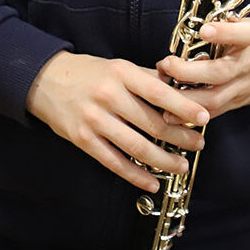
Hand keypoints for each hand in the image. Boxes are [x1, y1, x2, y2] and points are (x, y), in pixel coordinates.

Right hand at [25, 51, 209, 191]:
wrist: (44, 80)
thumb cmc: (89, 73)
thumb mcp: (120, 67)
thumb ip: (149, 78)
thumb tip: (182, 87)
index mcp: (122, 74)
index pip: (159, 92)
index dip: (184, 106)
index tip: (205, 116)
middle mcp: (109, 97)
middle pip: (152, 123)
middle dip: (180, 137)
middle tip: (199, 144)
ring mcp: (94, 120)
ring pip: (136, 147)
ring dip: (163, 160)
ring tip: (181, 166)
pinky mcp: (83, 140)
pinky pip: (114, 162)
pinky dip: (136, 175)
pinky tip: (152, 182)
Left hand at [156, 18, 249, 118]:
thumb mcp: (248, 22)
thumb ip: (226, 23)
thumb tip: (198, 23)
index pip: (242, 34)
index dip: (223, 32)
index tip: (204, 30)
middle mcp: (249, 64)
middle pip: (221, 73)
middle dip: (189, 72)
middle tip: (167, 64)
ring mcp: (244, 86)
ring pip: (215, 99)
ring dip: (186, 99)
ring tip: (164, 92)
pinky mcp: (239, 102)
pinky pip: (215, 112)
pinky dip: (192, 113)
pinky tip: (171, 114)